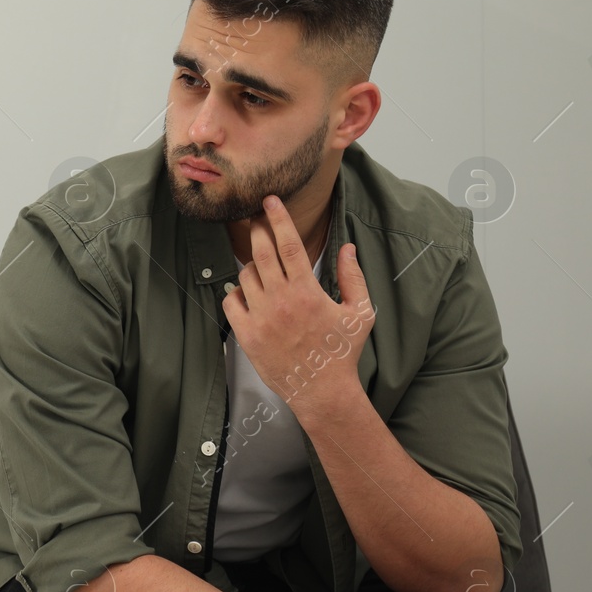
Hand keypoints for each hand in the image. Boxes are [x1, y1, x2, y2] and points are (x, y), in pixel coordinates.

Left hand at [222, 195, 374, 417]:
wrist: (321, 390)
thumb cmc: (342, 352)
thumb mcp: (360, 312)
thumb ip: (353, 277)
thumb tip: (347, 247)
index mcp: (307, 291)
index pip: (288, 244)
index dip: (278, 219)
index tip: (270, 201)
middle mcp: (280, 301)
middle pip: (261, 252)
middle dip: (257, 229)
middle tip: (255, 217)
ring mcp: (260, 318)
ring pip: (246, 276)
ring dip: (251, 265)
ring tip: (261, 267)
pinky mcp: (246, 335)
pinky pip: (232, 302)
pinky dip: (237, 293)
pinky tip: (248, 293)